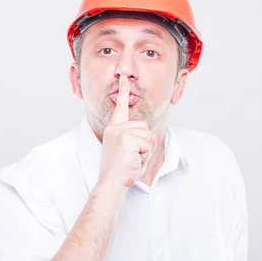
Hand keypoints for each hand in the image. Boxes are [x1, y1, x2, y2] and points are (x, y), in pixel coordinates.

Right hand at [98, 75, 157, 189]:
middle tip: (132, 156)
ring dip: (145, 150)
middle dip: (145, 144)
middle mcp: (116, 128)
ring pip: (148, 135)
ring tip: (132, 159)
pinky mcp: (127, 139)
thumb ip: (138, 138)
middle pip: (145, 127)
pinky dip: (144, 155)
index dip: (124, 91)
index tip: (124, 78)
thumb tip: (149, 135)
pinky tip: (132, 160)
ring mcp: (120, 132)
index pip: (121, 107)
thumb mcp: (130, 150)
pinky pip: (148, 144)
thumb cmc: (121, 170)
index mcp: (114, 128)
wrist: (111, 182)